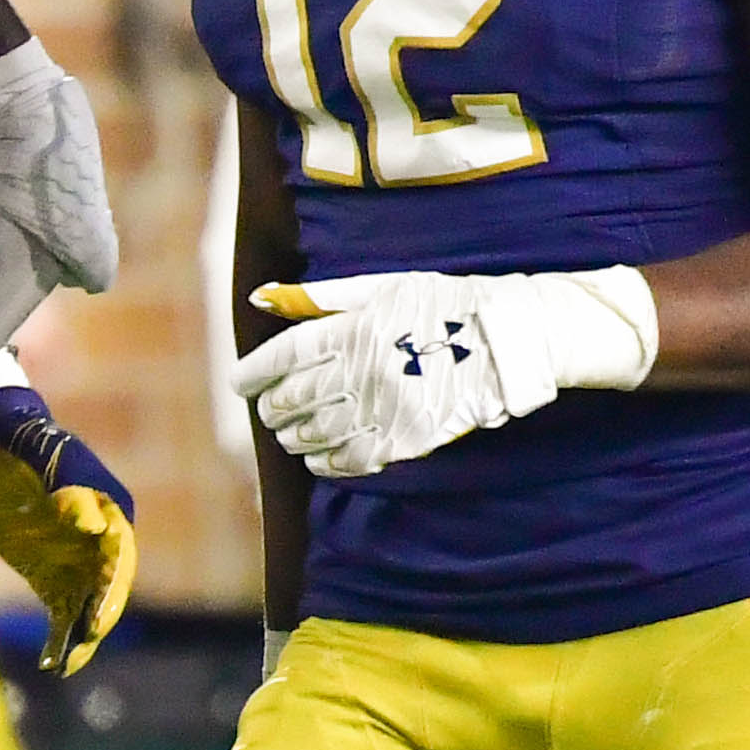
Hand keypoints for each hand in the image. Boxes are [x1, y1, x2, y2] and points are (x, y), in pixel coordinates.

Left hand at [0, 386, 135, 675]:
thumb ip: (70, 490)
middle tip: (85, 641)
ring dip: (79, 638)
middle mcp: (101, 543)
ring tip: (66, 665)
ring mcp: (76, 562)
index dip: (111, 588)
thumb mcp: (45, 457)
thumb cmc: (23, 442)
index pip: (119, 558)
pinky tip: (50, 663)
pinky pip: (61, 614)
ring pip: (86, 608)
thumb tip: (93, 525)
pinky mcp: (50, 577)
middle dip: (98, 618)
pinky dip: (58, 638)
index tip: (98, 615)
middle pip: (107, 589)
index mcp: (112, 511)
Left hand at [233, 267, 655, 477]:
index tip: (240, 383)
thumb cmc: (444, 304)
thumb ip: (320, 297)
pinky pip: (354, 459)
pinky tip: (318, 459)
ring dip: (294, 437)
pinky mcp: (410, 438)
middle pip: (295, 398)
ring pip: (318, 432)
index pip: (285, 357)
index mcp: (354, 329)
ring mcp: (386, 407)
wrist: (510, 338)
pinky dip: (327, 462)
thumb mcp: (382, 287)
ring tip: (288, 435)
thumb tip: (261, 298)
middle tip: (267, 411)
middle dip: (273, 408)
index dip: (254, 373)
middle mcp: (364, 370)